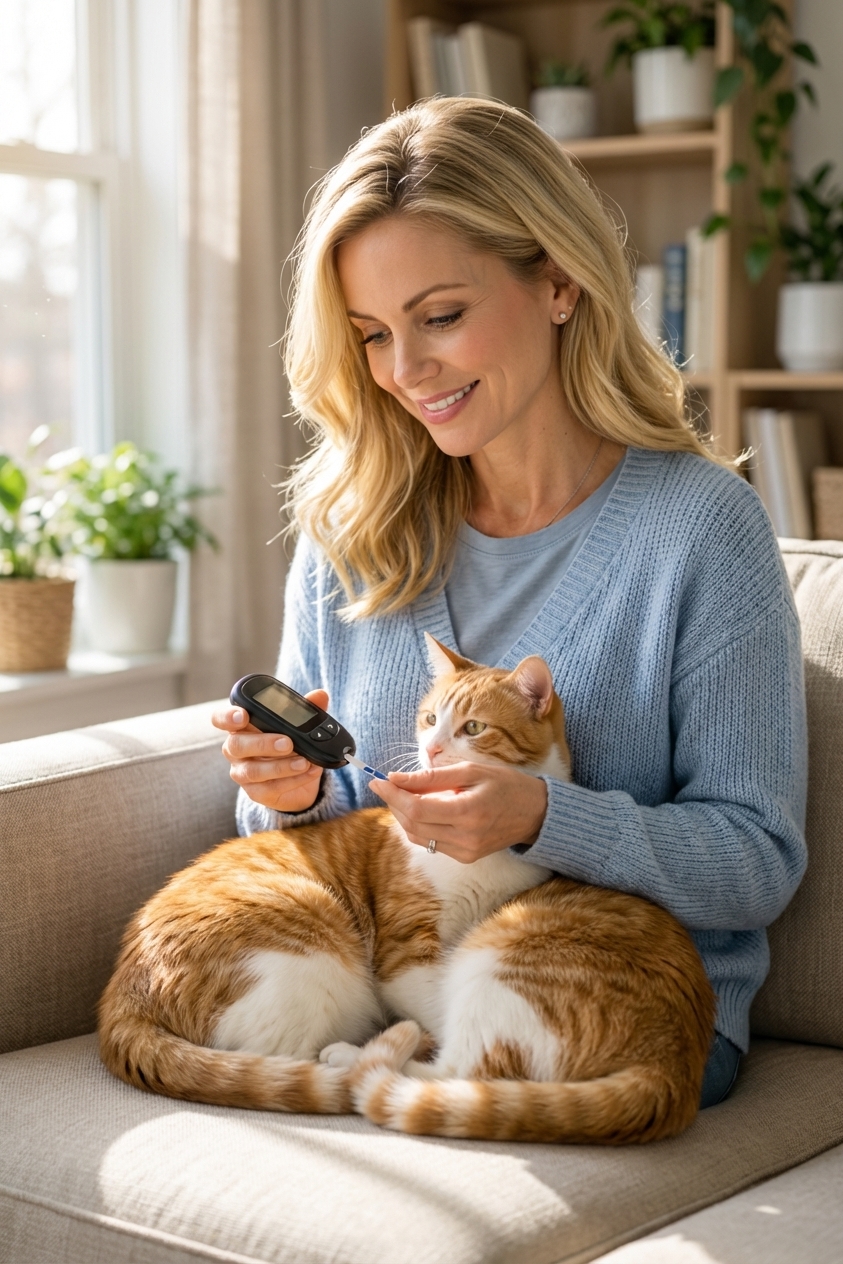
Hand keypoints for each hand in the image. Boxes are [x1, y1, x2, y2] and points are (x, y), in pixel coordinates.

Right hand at [211, 689, 328, 812]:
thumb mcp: (299, 725)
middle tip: (288, 743)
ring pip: (253, 771)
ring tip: (304, 761)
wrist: (301, 777)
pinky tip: (310, 772)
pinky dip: (293, 780)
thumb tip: (320, 695)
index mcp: (242, 726)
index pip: (221, 719)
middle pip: (237, 745)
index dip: (227, 717)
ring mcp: (243, 772)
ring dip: (281, 766)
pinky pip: (270, 788)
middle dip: (263, 743)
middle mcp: (236, 749)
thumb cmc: (291, 744)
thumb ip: (306, 709)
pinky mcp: (256, 792)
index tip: (243, 715)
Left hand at [370, 762, 547, 862]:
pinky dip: (419, 825)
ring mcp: (465, 852)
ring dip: (404, 815)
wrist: (535, 813)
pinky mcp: (465, 857)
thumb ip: (433, 777)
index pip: (417, 809)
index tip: (378, 779)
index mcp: (468, 812)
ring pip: (417, 836)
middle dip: (394, 803)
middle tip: (387, 784)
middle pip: (412, 824)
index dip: (393, 795)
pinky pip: (430, 842)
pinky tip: (423, 808)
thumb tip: (397, 778)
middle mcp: (465, 838)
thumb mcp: (471, 771)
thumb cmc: (505, 785)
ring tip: (405, 794)